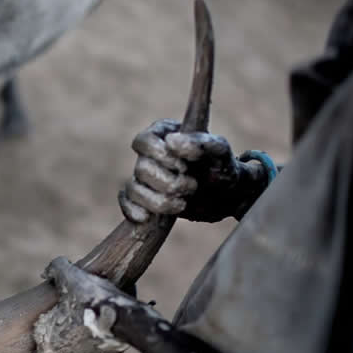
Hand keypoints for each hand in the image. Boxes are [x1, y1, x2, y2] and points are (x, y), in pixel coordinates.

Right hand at [119, 119, 269, 222]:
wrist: (226, 197)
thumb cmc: (222, 168)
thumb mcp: (220, 151)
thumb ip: (201, 142)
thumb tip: (171, 141)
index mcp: (163, 134)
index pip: (144, 141)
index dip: (160, 156)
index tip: (184, 165)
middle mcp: (150, 155)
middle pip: (141, 168)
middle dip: (168, 182)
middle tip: (192, 185)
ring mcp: (144, 178)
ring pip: (134, 189)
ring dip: (160, 201)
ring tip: (183, 203)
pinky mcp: (143, 199)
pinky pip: (126, 204)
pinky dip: (135, 211)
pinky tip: (148, 218)